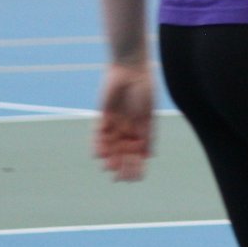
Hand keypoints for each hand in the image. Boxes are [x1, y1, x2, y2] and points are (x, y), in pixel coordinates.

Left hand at [94, 61, 154, 181]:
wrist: (130, 68)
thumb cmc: (144, 89)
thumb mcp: (149, 115)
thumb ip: (148, 135)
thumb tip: (149, 156)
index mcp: (141, 129)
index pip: (138, 152)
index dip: (137, 165)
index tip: (137, 177)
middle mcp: (127, 128)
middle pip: (124, 152)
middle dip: (123, 165)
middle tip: (120, 178)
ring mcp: (114, 122)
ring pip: (111, 146)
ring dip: (110, 158)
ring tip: (109, 169)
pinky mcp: (102, 115)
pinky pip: (98, 134)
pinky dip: (98, 145)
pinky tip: (98, 155)